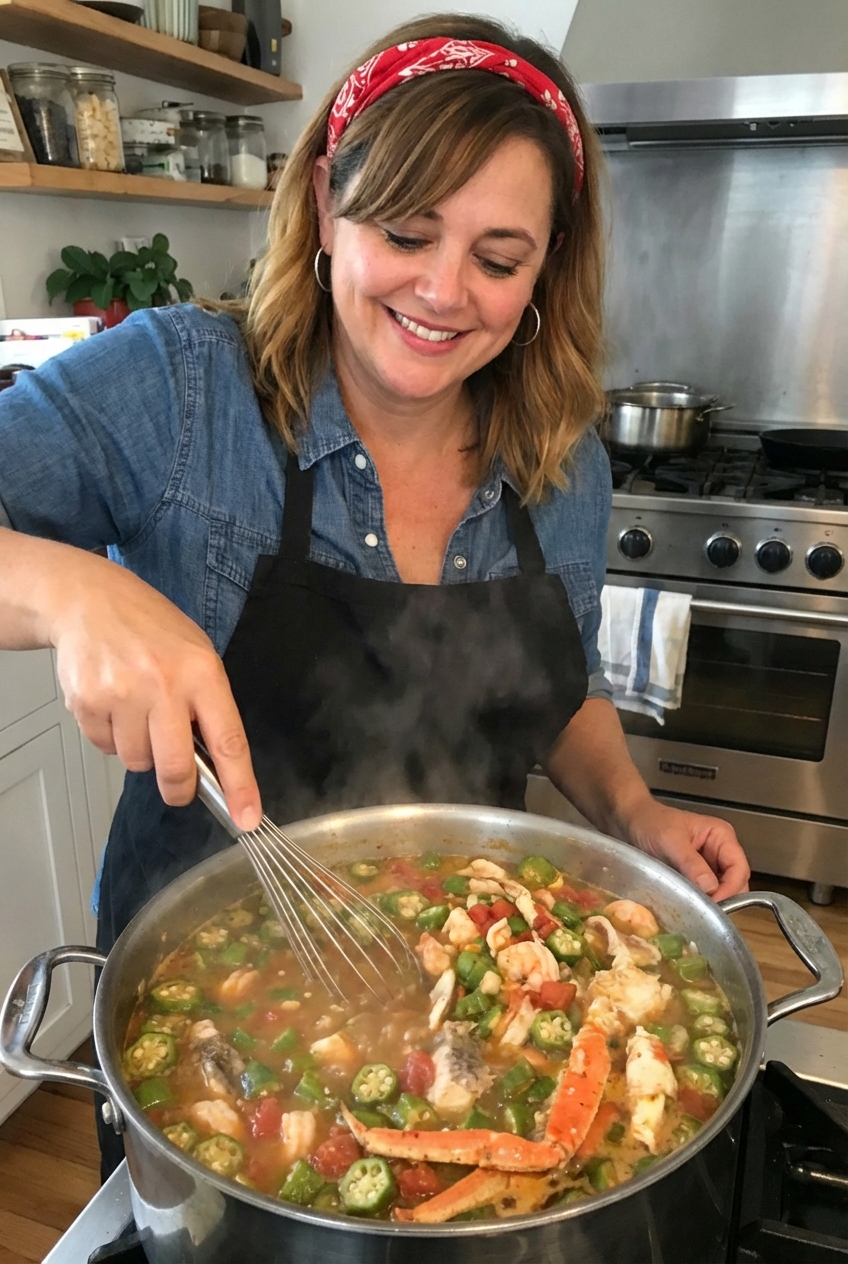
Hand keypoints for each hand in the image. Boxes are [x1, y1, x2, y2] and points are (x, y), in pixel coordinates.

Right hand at [50, 548, 261, 830]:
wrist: (89, 600)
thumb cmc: (150, 629)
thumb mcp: (196, 653)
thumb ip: (207, 705)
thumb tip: (216, 766)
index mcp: (202, 673)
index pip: (229, 741)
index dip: (240, 785)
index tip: (247, 817)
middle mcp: (163, 685)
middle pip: (176, 767)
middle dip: (179, 788)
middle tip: (179, 787)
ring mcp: (122, 694)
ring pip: (137, 762)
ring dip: (141, 752)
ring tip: (138, 713)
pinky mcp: (87, 702)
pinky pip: (106, 749)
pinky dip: (112, 739)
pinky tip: (114, 705)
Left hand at [622, 798, 749, 901]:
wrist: (630, 820)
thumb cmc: (650, 823)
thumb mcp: (670, 841)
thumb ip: (691, 863)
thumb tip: (711, 888)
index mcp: (721, 836)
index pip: (739, 869)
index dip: (730, 889)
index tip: (714, 905)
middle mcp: (720, 851)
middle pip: (734, 883)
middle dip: (722, 898)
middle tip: (703, 912)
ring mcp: (709, 864)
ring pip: (720, 891)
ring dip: (710, 902)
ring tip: (693, 910)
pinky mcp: (695, 876)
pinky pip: (705, 893)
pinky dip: (699, 901)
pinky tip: (687, 905)